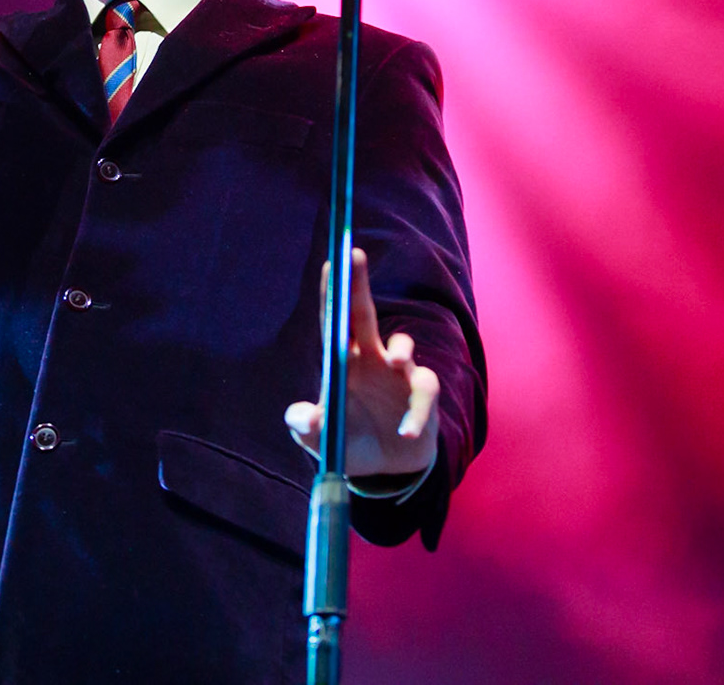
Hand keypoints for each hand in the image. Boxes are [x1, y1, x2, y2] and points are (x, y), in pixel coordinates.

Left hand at [284, 247, 439, 478]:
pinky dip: (416, 413)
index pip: (336, 321)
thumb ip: (306, 428)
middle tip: (355, 255)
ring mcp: (400, 375)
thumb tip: (299, 417)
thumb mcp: (320, 440)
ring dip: (402, 350)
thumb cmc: (349, 442)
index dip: (333, 293)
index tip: (330, 262)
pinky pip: (424, 395)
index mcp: (345, 361)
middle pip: (365, 315)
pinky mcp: (422, 398)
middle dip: (359, 285)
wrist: (385, 468)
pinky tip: (405, 432)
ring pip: (405, 349)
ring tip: (397, 359)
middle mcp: (373, 359)